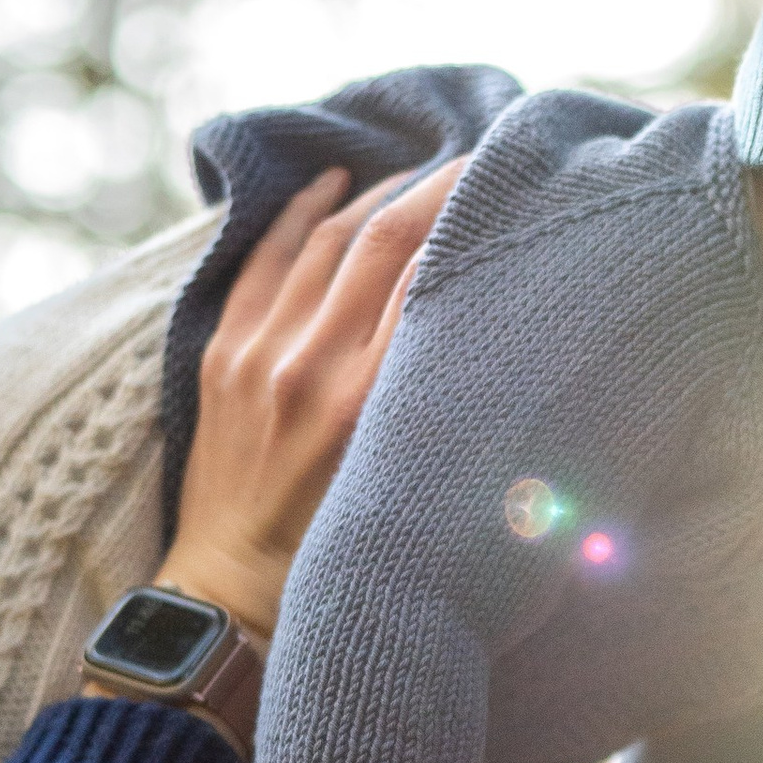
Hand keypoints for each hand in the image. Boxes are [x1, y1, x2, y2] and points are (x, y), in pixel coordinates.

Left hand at [156, 158, 462, 640]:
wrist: (232, 604)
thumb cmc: (346, 561)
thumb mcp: (423, 495)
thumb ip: (468, 429)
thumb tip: (538, 368)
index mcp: (375, 403)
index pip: (432, 273)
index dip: (471, 214)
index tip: (507, 182)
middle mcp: (315, 366)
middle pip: (384, 237)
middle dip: (434, 186)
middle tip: (477, 158)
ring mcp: (261, 355)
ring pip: (326, 238)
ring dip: (375, 193)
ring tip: (417, 171)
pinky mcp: (224, 356)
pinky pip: (263, 260)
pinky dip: (296, 212)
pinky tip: (331, 182)